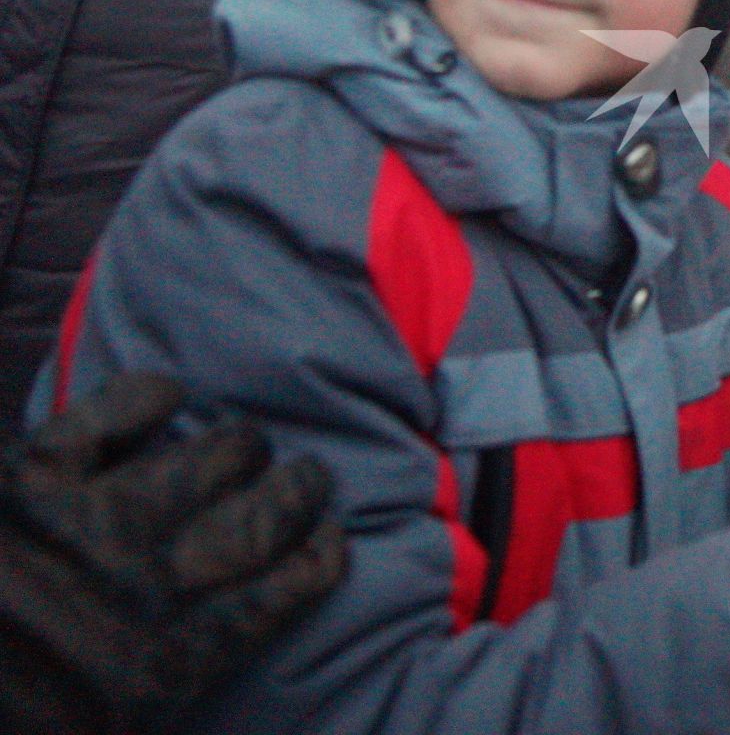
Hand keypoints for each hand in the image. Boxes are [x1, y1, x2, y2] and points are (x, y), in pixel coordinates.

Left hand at [0, 374, 345, 734]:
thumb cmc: (13, 717)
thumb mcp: (103, 732)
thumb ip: (153, 689)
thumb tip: (200, 649)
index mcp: (156, 670)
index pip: (274, 599)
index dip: (314, 563)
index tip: (332, 540)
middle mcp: (141, 592)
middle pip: (251, 525)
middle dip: (293, 493)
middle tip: (307, 477)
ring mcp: (84, 528)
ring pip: (199, 467)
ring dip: (238, 448)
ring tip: (249, 442)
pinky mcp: (24, 483)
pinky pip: (103, 422)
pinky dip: (143, 400)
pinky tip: (170, 393)